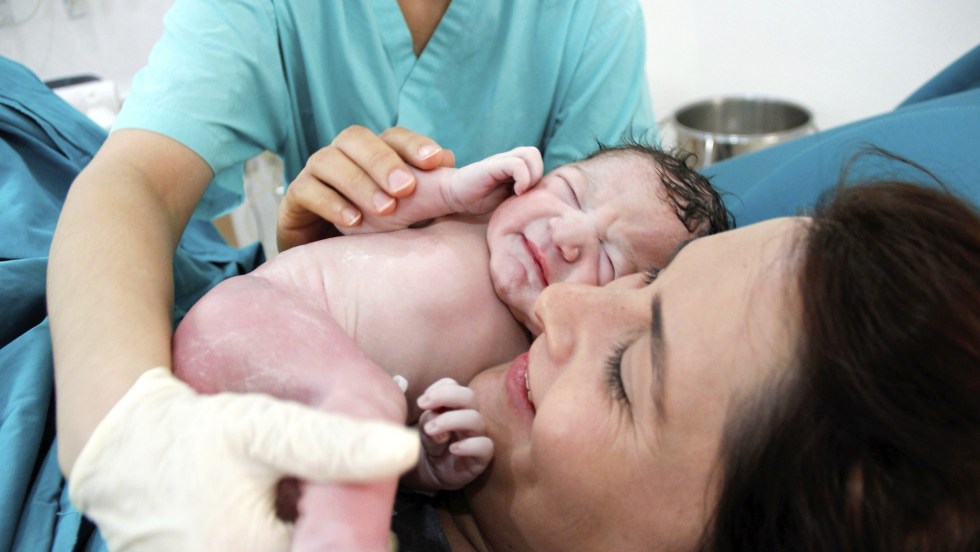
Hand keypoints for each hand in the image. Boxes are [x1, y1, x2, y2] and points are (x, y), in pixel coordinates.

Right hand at [69, 367, 418, 550]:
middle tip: (331, 511)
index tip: (365, 518)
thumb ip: (334, 444)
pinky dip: (275, 543)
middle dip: (329, 541)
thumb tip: (403, 450)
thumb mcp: (265, 431)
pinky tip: (274, 521)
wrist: (121, 448)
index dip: (359, 543)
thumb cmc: (193, 437)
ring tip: (295, 511)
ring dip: (302, 541)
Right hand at [277, 126, 455, 250]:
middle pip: (357, 139)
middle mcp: (343, 154)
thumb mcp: (407, 212)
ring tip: (385, 210)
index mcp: (374, 153)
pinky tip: (354, 222)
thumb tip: (451, 164)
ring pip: (330, 160)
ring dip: (359, 183)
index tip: (436, 162)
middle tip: (407, 189)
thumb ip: (429, 190)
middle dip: (384, 161)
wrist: (328, 261)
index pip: (393, 136)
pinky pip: (308, 190)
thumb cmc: (375, 231)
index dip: (414, 145)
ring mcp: (316, 172)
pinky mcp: (295, 196)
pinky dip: (332, 203)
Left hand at [410, 378, 493, 490]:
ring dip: (450, 420)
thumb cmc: (430, 444)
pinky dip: (469, 445)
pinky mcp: (482, 456)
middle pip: (469, 396)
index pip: (454, 385)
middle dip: (446, 396)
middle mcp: (469, 416)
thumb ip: (429, 421)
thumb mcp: (424, 430)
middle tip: (423, 405)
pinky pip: (485, 446)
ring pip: (475, 419)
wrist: (432, 472)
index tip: (422, 402)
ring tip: (430, 430)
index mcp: (455, 405)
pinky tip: (452, 449)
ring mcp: (477, 435)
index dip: (439, 389)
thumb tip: (434, 423)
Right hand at [443, 146, 543, 214]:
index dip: (539, 177)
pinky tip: (516, 192)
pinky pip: (517, 164)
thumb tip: (544, 200)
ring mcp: (500, 160)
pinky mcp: (493, 165)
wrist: (454, 195)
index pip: (537, 161)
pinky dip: (523, 178)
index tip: (530, 195)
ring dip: (532, 175)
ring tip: (521, 192)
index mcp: (513, 165)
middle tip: (527, 192)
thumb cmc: (480, 199)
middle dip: (537, 174)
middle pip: (534, 153)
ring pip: (530, 154)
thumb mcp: (508, 198)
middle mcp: (508, 159)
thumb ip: (524, 193)